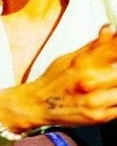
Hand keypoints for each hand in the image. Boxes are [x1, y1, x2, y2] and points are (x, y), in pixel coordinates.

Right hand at [0, 26, 116, 131]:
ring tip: (109, 83)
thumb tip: (110, 28)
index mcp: (83, 62)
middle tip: (110, 70)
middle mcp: (90, 81)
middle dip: (116, 69)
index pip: (114, 49)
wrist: (36, 105)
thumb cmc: (53, 80)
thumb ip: (94, 46)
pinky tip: (109, 95)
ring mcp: (96, 101)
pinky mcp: (100, 117)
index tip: (116, 44)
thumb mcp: (70, 58)